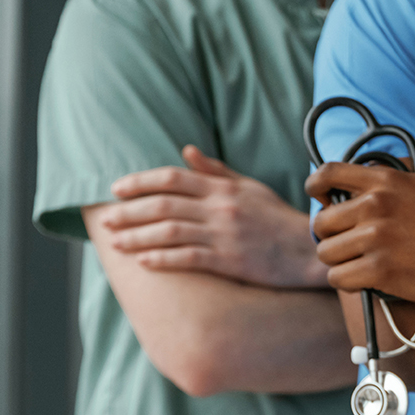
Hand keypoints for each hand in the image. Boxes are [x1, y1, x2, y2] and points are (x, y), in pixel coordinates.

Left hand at [104, 146, 325, 288]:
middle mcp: (219, 209)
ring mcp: (224, 235)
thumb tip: (187, 151)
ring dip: (137, 237)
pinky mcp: (230, 261)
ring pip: (169, 232)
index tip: (116, 189)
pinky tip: (143, 262)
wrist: (309, 250)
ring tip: (115, 243)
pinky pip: (188, 258)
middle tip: (105, 220)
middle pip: (163, 205)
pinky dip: (162, 259)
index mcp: (223, 188)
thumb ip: (216, 171)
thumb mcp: (250, 187)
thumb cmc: (278, 219)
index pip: (172, 178)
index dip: (140, 182)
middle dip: (129, 212)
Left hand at [307, 162, 414, 303]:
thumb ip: (405, 169)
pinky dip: (346, 282)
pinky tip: (362, 281)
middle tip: (347, 243)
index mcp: (384, 182)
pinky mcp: (380, 271)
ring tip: (355, 264)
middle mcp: (374, 207)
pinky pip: (339, 279)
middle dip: (329, 235)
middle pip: (321, 223)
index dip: (315, 187)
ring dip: (337, 261)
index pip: (328, 174)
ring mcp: (375, 240)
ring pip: (326, 254)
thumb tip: (386, 163)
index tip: (319, 198)